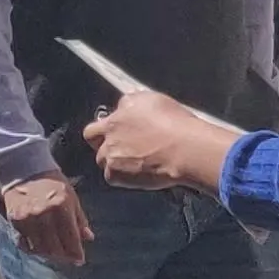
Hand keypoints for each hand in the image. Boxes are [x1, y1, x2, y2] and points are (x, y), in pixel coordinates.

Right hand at [0, 174, 93, 264]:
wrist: (23, 170)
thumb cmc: (51, 183)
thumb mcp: (71, 197)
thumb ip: (79, 219)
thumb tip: (89, 237)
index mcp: (61, 207)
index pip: (71, 238)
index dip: (76, 253)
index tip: (80, 260)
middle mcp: (44, 214)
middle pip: (55, 247)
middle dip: (64, 256)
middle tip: (68, 258)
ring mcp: (28, 218)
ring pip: (40, 248)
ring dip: (49, 254)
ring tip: (56, 253)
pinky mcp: (15, 221)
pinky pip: (25, 243)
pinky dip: (34, 249)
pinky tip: (40, 247)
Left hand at [85, 89, 248, 194]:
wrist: (185, 150)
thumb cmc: (180, 127)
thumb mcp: (159, 102)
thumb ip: (139, 103)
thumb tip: (132, 107)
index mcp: (125, 106)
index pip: (110, 113)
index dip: (115, 125)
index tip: (123, 131)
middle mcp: (112, 127)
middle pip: (92, 134)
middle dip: (101, 140)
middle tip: (117, 147)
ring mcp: (110, 150)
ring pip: (102, 157)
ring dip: (113, 160)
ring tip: (134, 164)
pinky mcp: (114, 172)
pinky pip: (111, 176)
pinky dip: (122, 177)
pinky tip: (138, 174)